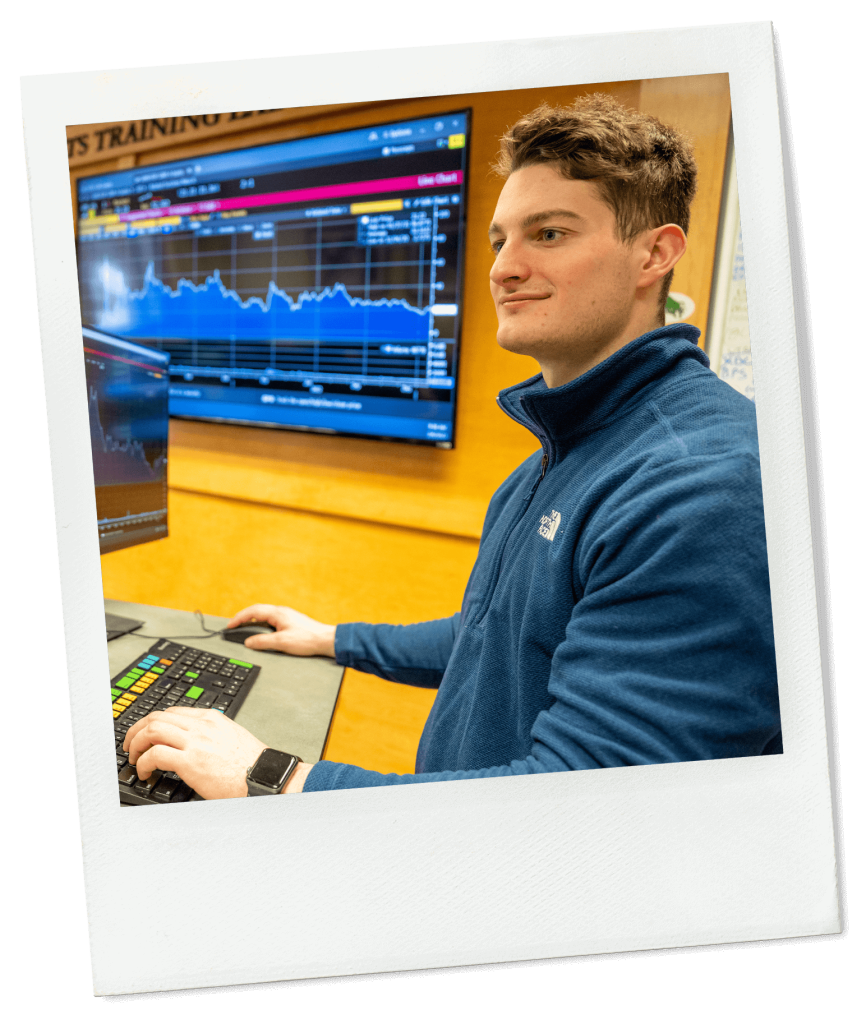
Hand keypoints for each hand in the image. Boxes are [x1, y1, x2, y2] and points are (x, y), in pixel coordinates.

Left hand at [124, 706, 268, 799]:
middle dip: (137, 730)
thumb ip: (212, 736)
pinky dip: (144, 763)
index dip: (153, 722)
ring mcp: (195, 741)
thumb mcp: (232, 738)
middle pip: (157, 716)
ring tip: (135, 758)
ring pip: (152, 730)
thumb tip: (194, 745)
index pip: (172, 712)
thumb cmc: (252, 764)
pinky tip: (146, 772)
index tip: (146, 734)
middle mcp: (201, 725)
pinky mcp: (190, 761)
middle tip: (132, 745)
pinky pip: (155, 755)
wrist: (265, 776)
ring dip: (137, 744)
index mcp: (212, 718)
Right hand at [225, 603, 336, 656]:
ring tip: (244, 627)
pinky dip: (261, 623)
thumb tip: (249, 642)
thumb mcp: (281, 642)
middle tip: (234, 625)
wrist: (325, 640)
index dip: (239, 618)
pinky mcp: (291, 622)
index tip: (230, 625)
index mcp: (277, 613)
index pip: (253, 611)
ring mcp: (286, 616)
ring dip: (252, 619)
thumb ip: (262, 641)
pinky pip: (271, 619)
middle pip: (257, 610)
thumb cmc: (307, 639)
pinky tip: (261, 630)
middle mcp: (281, 611)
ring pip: (264, 614)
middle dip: (243, 617)